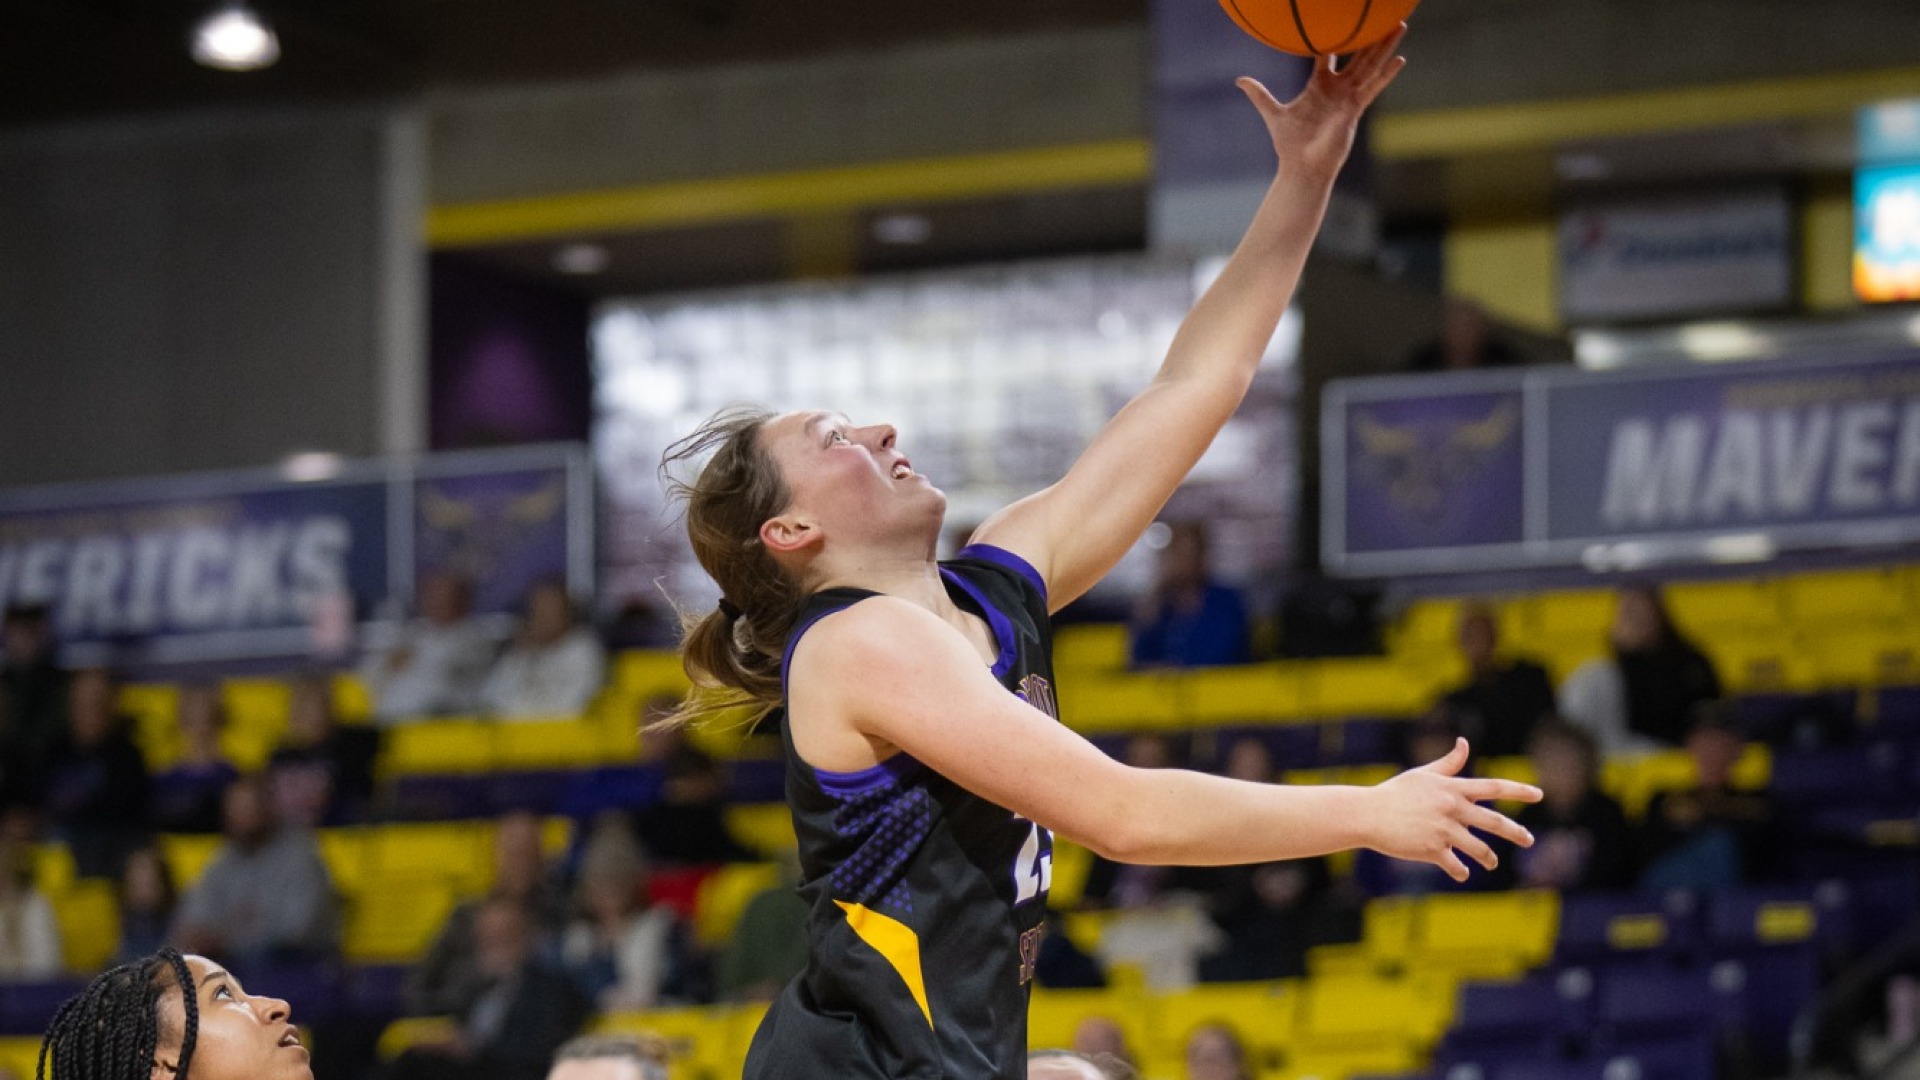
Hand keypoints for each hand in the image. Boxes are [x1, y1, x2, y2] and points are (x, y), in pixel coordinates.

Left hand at [1237, 23, 1407, 180]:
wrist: (1302, 166)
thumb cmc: (1290, 144)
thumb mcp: (1273, 113)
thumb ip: (1260, 94)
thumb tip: (1240, 80)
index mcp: (1319, 86)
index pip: (1327, 55)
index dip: (1331, 38)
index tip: (1336, 19)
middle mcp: (1338, 89)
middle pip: (1357, 56)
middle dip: (1370, 37)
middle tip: (1383, 17)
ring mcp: (1348, 97)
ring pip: (1370, 66)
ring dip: (1384, 47)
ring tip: (1399, 25)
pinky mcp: (1354, 109)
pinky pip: (1373, 88)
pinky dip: (1386, 75)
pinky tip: (1400, 60)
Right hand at [1365, 737, 1540, 881]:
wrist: (1369, 814)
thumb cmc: (1395, 793)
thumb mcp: (1424, 774)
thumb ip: (1449, 763)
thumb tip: (1465, 743)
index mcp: (1452, 789)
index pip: (1493, 787)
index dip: (1518, 790)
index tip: (1539, 794)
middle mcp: (1452, 808)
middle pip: (1494, 821)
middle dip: (1516, 832)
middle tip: (1529, 840)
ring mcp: (1443, 830)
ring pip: (1479, 848)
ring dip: (1488, 858)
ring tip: (1491, 862)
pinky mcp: (1432, 849)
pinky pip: (1455, 865)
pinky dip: (1461, 871)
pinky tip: (1462, 873)